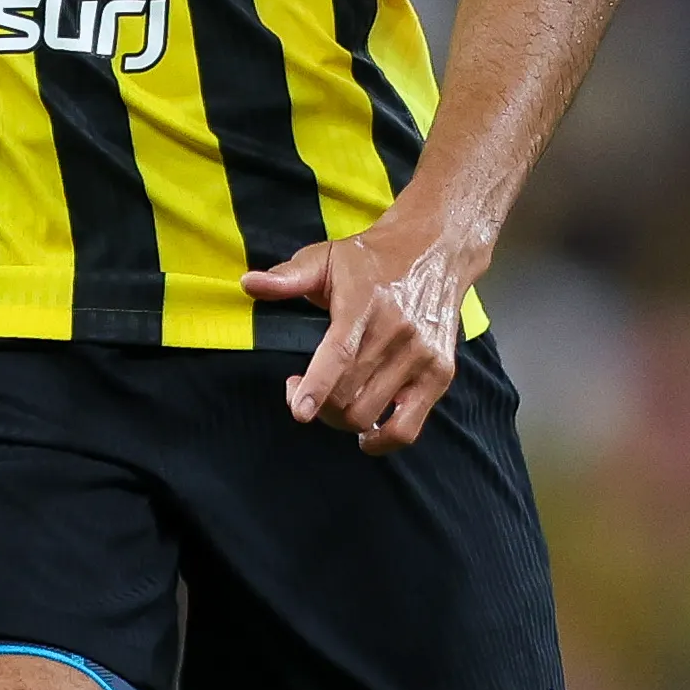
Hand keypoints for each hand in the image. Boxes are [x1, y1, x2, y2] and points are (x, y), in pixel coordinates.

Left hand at [243, 206, 472, 454]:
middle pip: (349, 394)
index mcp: (365, 304)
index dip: (318, 386)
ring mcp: (422, 356)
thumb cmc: (373, 260)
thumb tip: (249, 284)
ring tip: (332, 402)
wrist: (435, 250)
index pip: (341, 353)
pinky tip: (366, 430)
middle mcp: (398, 332)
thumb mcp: (327, 258)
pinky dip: (382, 439)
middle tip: (302, 392)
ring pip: (370, 414)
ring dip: (342, 420)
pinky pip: (408, 427)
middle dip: (318, 405)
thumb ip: (288, 277)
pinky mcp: (441, 373)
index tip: (300, 410)